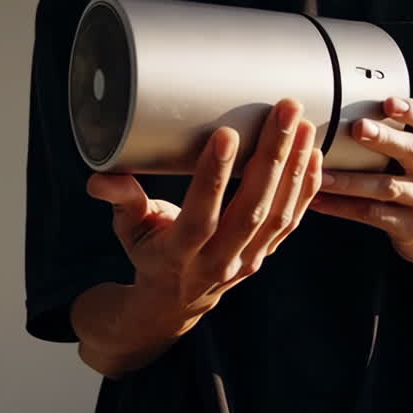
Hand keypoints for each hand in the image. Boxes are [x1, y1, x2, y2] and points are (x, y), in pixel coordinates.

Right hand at [85, 98, 322, 324]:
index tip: (227, 134)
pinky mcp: (265, 254)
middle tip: (283, 110)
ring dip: (292, 167)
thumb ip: (120, 200)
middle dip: (270, 157)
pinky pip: (291, 222)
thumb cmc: (149, 253)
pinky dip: (305, 188)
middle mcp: (218, 262)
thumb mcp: (128, 230)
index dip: (213, 178)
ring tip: (302, 124)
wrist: (174, 303)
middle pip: (250, 210)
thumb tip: (99, 178)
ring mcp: (246, 261)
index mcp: (178, 255)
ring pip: (277, 214)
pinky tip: (313, 154)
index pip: (201, 216)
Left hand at [310, 97, 412, 263]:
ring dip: (352, 181)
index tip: (389, 102)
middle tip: (358, 128)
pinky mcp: (410, 227)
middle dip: (385, 138)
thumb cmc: (409, 185)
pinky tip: (317, 201)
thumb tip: (332, 110)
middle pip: (412, 150)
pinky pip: (372, 214)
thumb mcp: (409, 160)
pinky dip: (343, 208)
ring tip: (322, 175)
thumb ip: (386, 138)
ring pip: (387, 187)